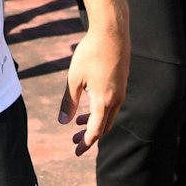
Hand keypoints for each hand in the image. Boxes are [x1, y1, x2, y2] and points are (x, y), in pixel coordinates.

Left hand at [60, 25, 126, 155]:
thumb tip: (63, 122)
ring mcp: (121, 91)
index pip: (96, 131)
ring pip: (109, 115)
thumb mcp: (74, 79)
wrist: (111, 33)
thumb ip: (69, 102)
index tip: (76, 152)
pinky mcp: (122, 82)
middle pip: (104, 126)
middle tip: (73, 142)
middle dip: (89, 136)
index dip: (86, 143)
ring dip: (95, 122)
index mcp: (104, 101)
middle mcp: (116, 99)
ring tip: (78, 125)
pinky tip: (89, 106)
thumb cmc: (90, 54)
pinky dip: (100, 111)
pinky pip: (112, 104)